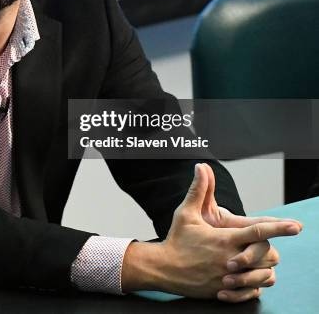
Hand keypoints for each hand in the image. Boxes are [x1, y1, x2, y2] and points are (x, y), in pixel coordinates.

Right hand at [122, 163, 301, 301]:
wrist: (164, 268)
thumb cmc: (176, 238)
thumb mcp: (186, 212)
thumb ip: (199, 190)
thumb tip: (201, 167)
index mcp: (225, 239)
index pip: (258, 232)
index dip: (279, 228)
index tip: (296, 226)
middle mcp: (231, 260)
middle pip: (268, 255)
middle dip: (269, 249)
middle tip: (262, 245)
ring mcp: (230, 278)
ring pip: (265, 275)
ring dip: (265, 267)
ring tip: (256, 260)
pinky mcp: (227, 292)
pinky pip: (254, 291)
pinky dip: (256, 284)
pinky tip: (248, 276)